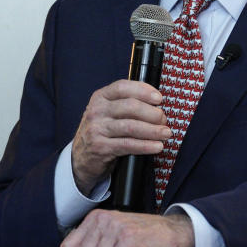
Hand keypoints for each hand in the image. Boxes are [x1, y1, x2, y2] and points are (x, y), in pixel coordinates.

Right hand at [71, 80, 169, 194]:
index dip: (143, 90)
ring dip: (153, 130)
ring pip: (131, 127)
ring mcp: (97, 129)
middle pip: (131, 107)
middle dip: (152, 113)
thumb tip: (157, 105)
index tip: (159, 98)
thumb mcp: (108, 113)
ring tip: (166, 133)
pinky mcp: (100, 147)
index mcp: (100, 97)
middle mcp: (97, 111)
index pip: (123, 87)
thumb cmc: (102, 132)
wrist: (81, 159)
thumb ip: (126, 104)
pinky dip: (146, 146)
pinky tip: (157, 146)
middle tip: (164, 120)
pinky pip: (128, 145)